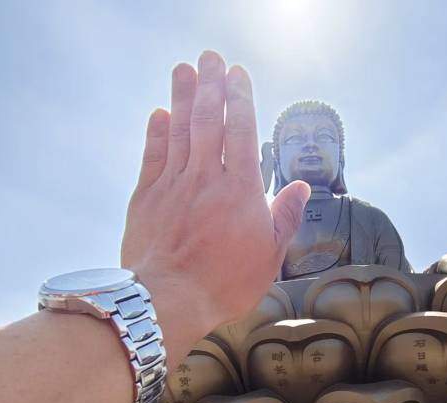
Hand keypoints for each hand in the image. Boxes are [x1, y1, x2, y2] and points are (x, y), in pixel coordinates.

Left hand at [121, 50, 310, 364]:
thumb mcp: (269, 257)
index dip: (239, 98)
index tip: (238, 74)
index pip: (240, 131)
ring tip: (184, 70)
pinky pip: (153, 156)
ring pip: (179, 130)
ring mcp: (172, 185)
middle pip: (208, 120)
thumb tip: (302, 187)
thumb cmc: (225, 284)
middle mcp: (206, 178)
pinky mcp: (145, 198)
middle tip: (210, 57)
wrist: (169, 300)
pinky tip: (159, 115)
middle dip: (210, 85)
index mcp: (240, 190)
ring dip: (182, 97)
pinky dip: (157, 133)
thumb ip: (285, 217)